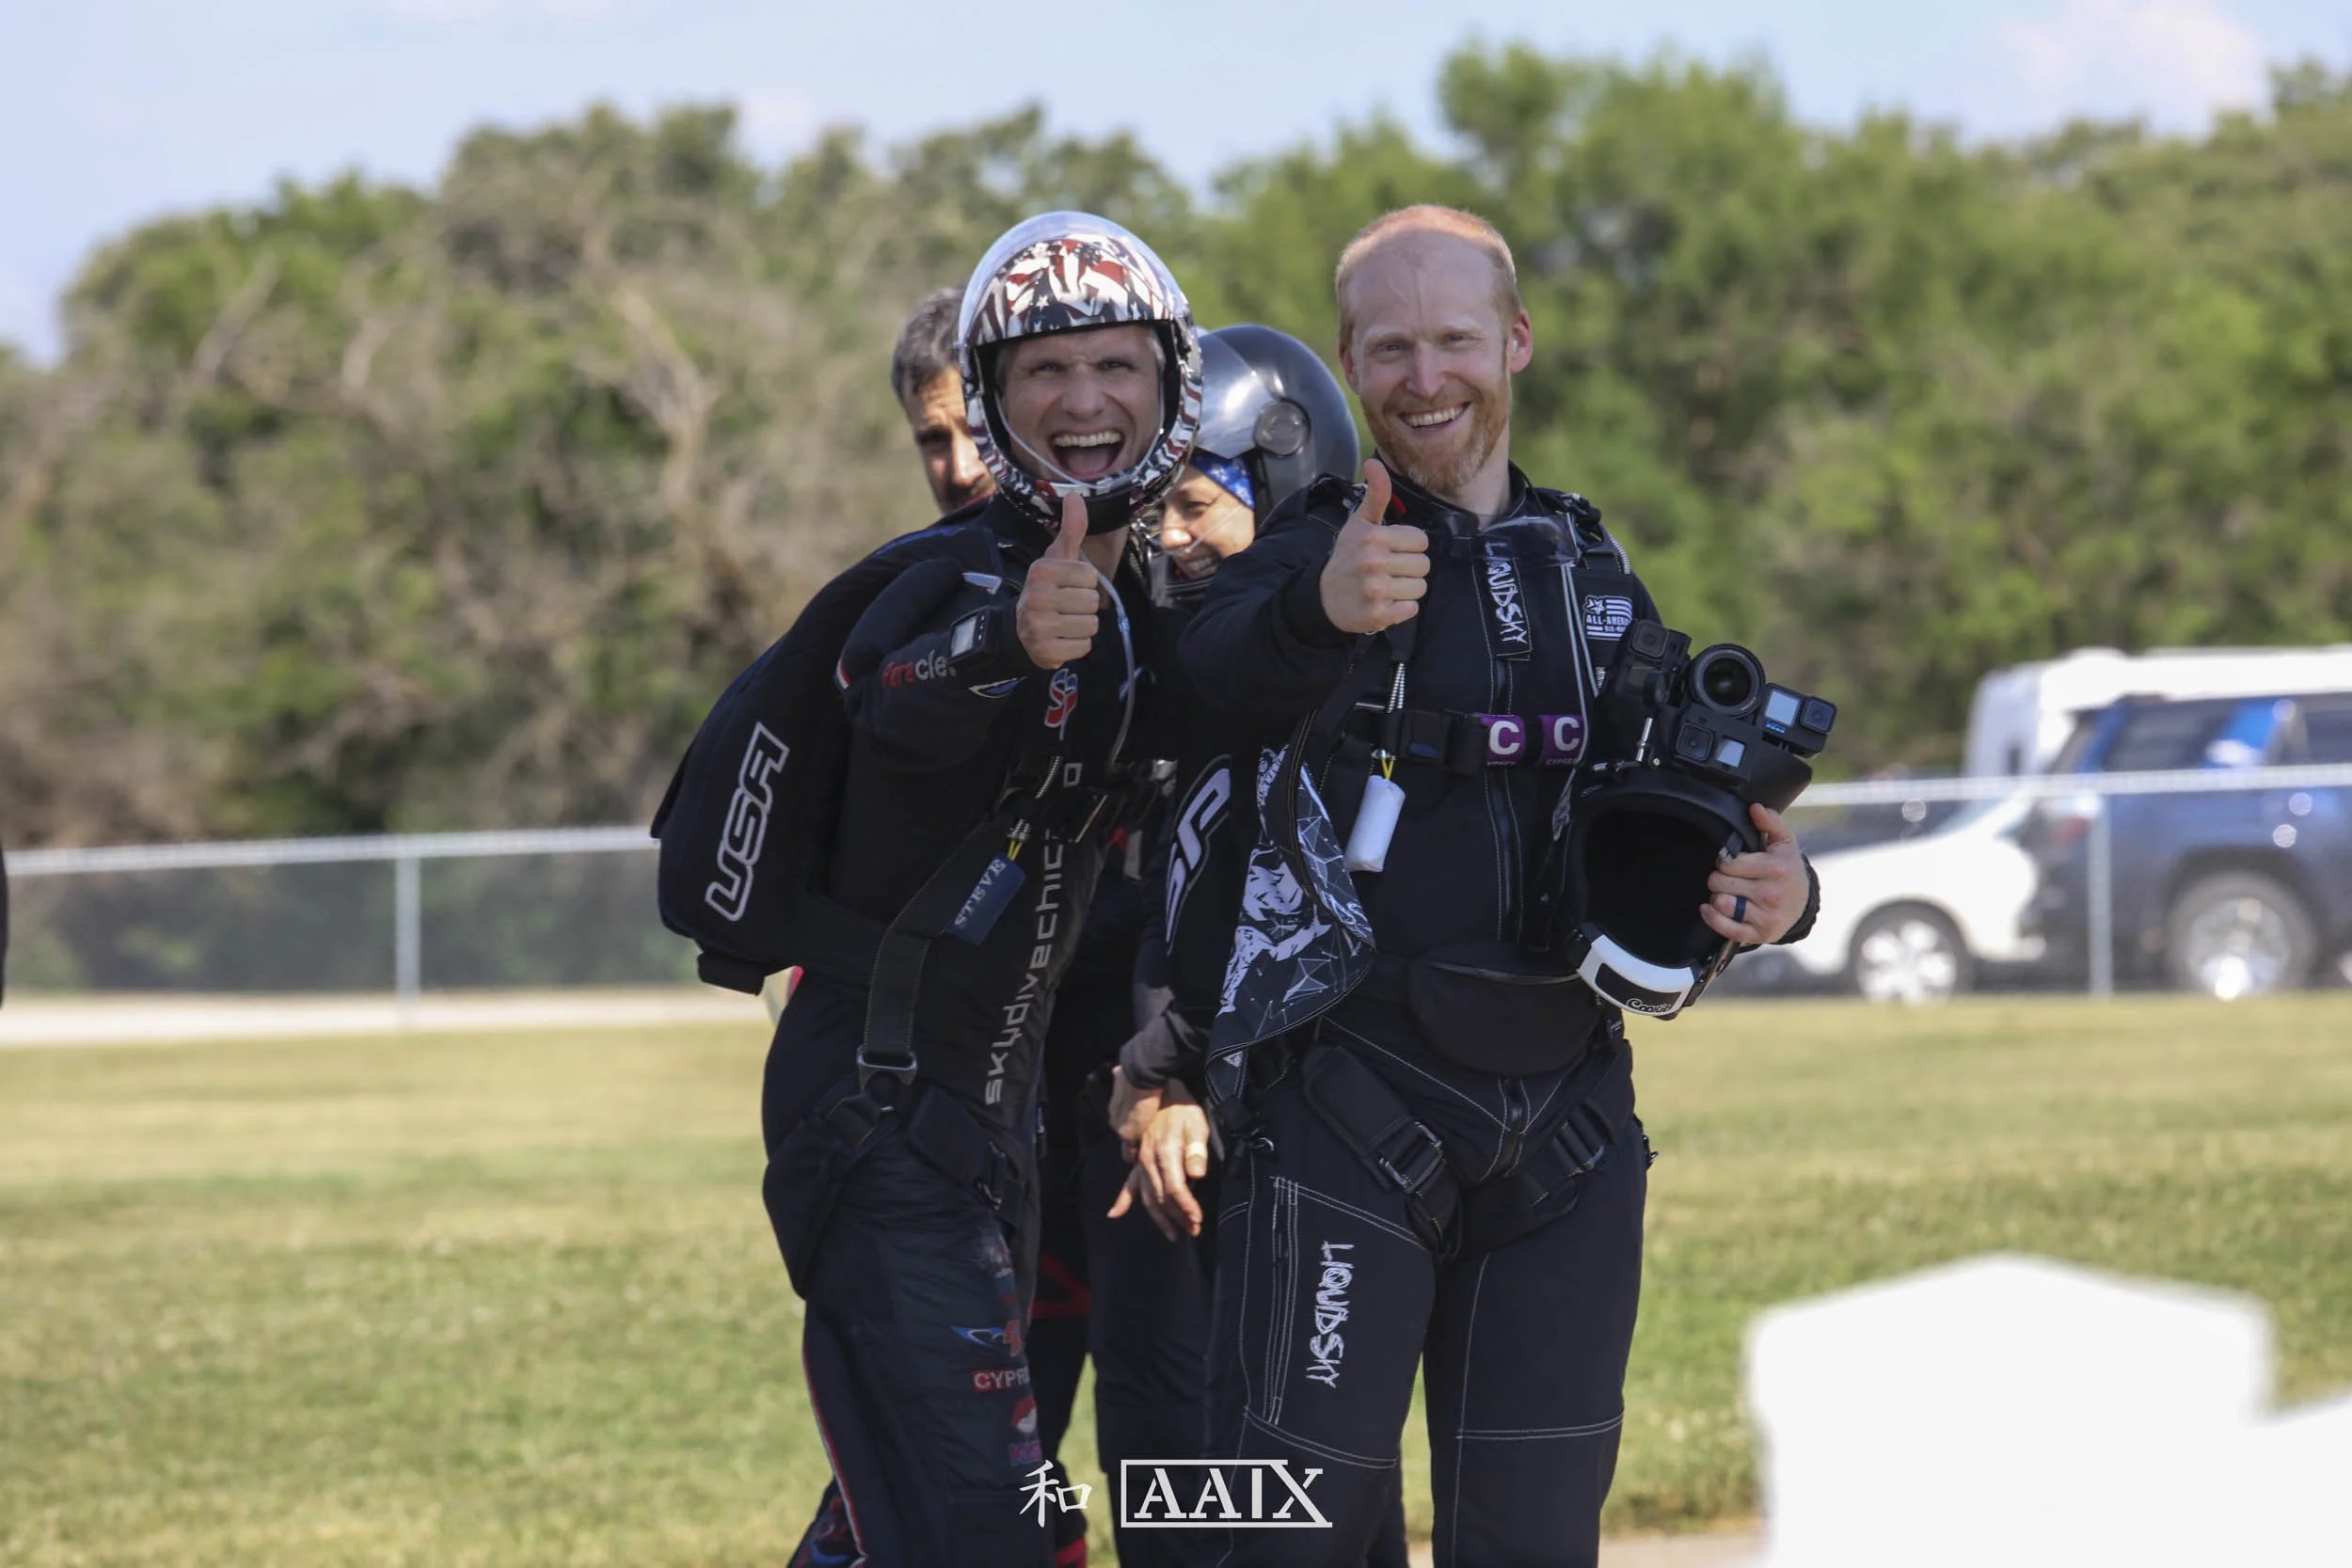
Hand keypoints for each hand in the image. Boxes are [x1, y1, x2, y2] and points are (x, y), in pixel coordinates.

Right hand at [1016, 490, 1102, 669]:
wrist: (1020, 629)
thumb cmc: (1047, 588)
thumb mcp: (1058, 558)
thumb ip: (1071, 529)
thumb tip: (1076, 495)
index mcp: (1041, 571)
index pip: (1090, 576)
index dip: (1085, 582)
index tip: (1068, 585)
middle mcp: (1036, 597)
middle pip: (1092, 601)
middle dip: (1084, 605)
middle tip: (1066, 606)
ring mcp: (1039, 626)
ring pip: (1091, 625)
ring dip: (1083, 626)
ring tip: (1065, 622)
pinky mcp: (1045, 651)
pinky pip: (1083, 647)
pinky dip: (1078, 645)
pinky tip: (1062, 638)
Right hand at [1107, 1082, 1211, 1239]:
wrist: (1157, 1088)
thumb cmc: (1181, 1106)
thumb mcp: (1196, 1123)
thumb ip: (1196, 1150)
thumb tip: (1196, 1175)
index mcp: (1165, 1153)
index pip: (1176, 1189)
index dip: (1186, 1208)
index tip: (1197, 1221)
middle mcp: (1149, 1161)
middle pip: (1162, 1197)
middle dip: (1177, 1218)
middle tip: (1191, 1232)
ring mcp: (1141, 1161)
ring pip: (1148, 1196)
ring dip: (1159, 1217)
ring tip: (1172, 1233)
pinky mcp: (1138, 1159)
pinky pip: (1129, 1183)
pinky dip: (1123, 1199)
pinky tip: (1115, 1213)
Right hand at [1317, 459, 1426, 634]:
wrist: (1324, 598)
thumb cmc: (1347, 557)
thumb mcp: (1358, 524)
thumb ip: (1375, 495)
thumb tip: (1373, 463)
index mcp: (1373, 537)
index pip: (1420, 541)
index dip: (1408, 547)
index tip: (1390, 551)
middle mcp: (1374, 562)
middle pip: (1423, 565)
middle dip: (1409, 569)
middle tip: (1388, 571)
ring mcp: (1376, 590)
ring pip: (1420, 588)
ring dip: (1406, 589)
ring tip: (1387, 587)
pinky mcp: (1379, 615)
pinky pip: (1411, 610)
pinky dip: (1401, 609)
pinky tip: (1385, 602)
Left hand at [1700, 803, 1808, 944]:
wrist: (1803, 904)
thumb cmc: (1787, 869)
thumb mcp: (1784, 843)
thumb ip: (1770, 822)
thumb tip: (1755, 807)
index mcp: (1776, 868)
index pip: (1729, 863)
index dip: (1723, 860)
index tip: (1730, 861)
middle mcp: (1772, 894)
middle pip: (1720, 883)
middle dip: (1718, 878)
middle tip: (1726, 877)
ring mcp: (1766, 916)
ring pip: (1721, 904)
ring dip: (1716, 897)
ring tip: (1725, 892)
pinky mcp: (1760, 934)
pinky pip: (1726, 928)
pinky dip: (1712, 917)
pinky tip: (1710, 908)